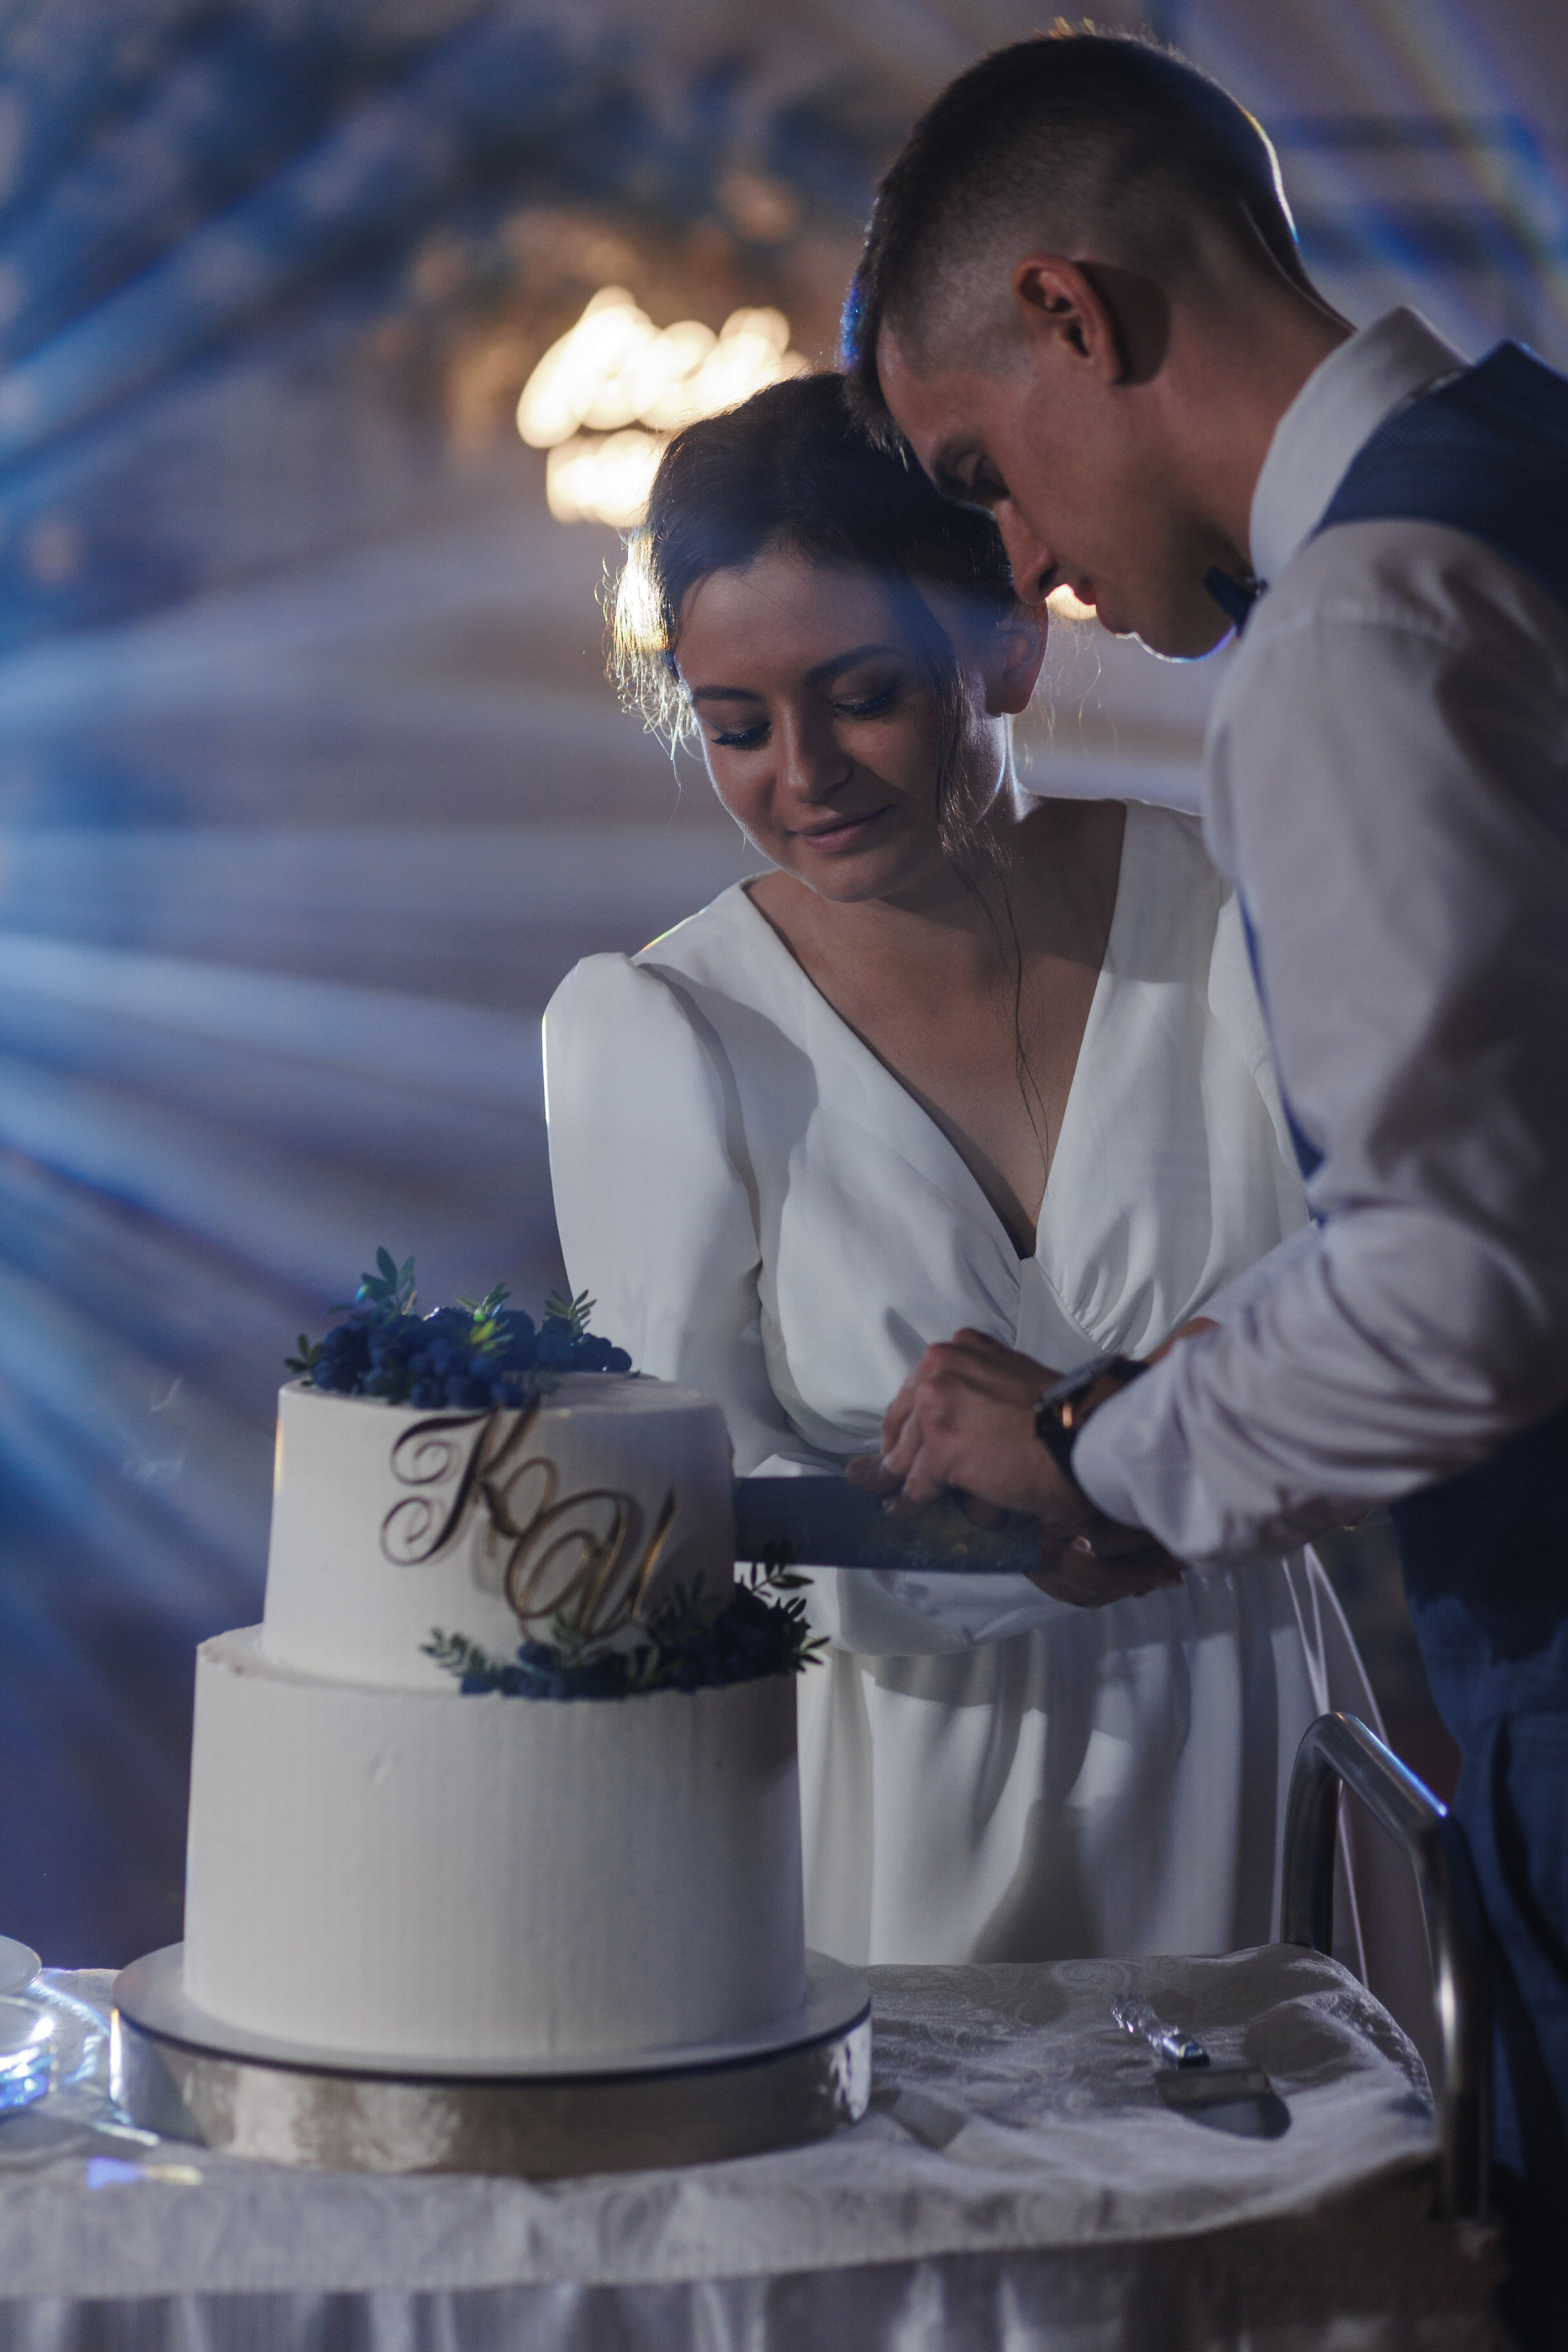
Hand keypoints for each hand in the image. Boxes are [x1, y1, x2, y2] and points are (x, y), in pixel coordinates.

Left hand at [845, 1327, 1185, 1609]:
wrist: (1085, 1436)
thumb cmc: (1062, 1414)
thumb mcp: (1009, 1380)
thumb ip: (975, 1390)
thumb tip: (951, 1427)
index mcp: (959, 1348)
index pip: (916, 1390)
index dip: (908, 1421)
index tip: (901, 1441)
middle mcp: (940, 1368)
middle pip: (902, 1421)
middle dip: (898, 1452)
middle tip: (888, 1474)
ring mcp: (936, 1406)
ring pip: (904, 1455)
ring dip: (905, 1481)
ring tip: (898, 1498)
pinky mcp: (940, 1449)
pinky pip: (914, 1485)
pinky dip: (909, 1503)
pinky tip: (905, 1510)